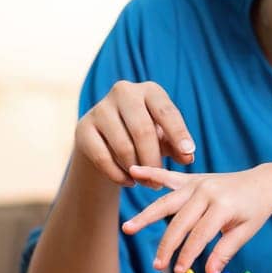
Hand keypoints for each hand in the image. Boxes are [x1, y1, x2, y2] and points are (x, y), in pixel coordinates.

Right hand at [74, 81, 195, 185]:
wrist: (107, 138)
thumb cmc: (147, 135)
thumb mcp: (165, 137)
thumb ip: (178, 146)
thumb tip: (187, 158)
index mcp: (149, 90)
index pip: (167, 112)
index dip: (179, 134)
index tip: (189, 153)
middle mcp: (124, 92)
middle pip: (143, 131)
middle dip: (153, 160)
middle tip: (160, 182)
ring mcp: (100, 109)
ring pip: (123, 147)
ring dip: (137, 170)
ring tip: (146, 182)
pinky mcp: (83, 128)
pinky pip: (103, 158)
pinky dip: (118, 175)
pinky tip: (129, 181)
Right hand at [121, 165, 271, 272]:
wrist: (263, 183)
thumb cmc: (255, 210)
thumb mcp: (245, 232)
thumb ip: (225, 252)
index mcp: (223, 205)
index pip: (200, 234)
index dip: (188, 254)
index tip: (178, 271)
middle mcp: (208, 191)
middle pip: (180, 221)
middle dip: (168, 245)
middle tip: (157, 264)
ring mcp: (198, 182)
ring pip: (167, 201)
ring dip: (147, 215)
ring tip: (128, 228)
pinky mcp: (193, 178)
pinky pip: (169, 177)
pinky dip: (151, 173)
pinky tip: (134, 171)